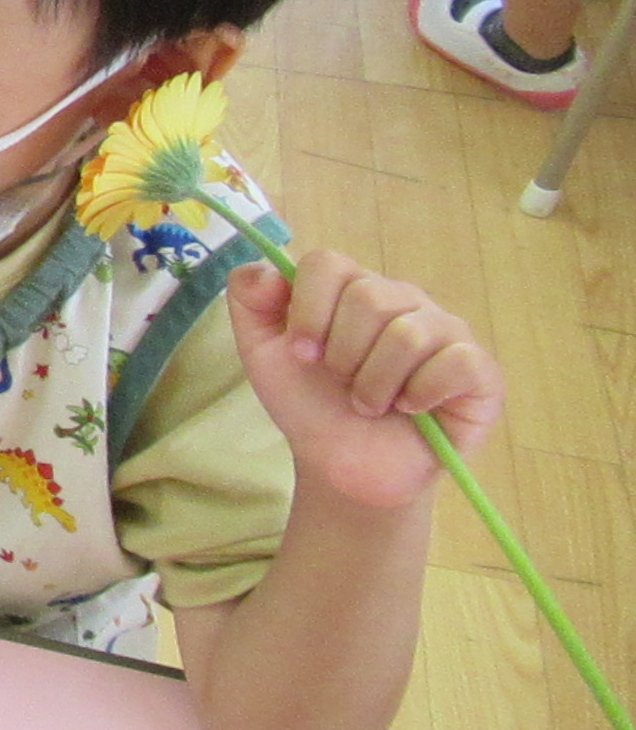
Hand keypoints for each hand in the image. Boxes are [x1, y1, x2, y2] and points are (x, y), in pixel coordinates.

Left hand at [226, 253, 505, 511]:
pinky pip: (455, 363)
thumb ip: (250, 299)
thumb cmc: (310, 404)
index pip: (328, 263)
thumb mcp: (263, 352)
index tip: (301, 354)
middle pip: (368, 297)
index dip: (308, 310)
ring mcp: (446, 330)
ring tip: (370, 403)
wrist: (344, 466)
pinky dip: (421, 394)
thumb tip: (268, 268)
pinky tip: (411, 409)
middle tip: (341, 383)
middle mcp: (403, 299)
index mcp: (352, 287)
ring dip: (374, 384)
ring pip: (408, 334)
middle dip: (341, 355)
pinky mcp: (479, 370)